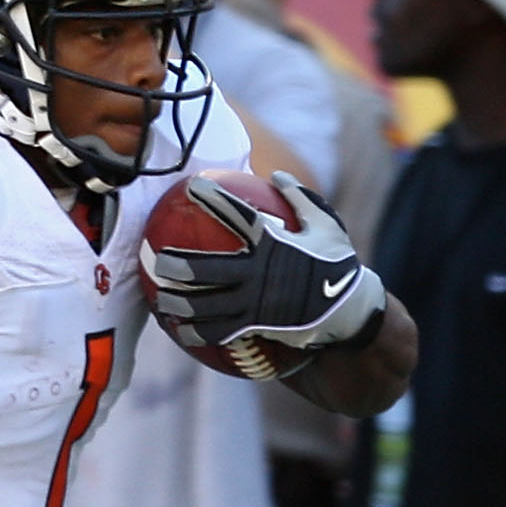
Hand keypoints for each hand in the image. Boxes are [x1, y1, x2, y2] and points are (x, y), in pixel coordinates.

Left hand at [144, 172, 386, 354]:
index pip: (239, 215)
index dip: (214, 198)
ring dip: (176, 302)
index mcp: (275, 244)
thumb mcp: (326, 226)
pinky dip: (194, 332)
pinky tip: (178, 330)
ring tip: (160, 298)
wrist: (348, 311)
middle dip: (175, 263)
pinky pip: (216, 332)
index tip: (193, 185)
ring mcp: (255, 304)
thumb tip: (275, 175)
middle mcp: (259, 274)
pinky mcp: (254, 328)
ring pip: (204, 305)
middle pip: (205, 268)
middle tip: (157, 258)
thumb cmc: (335, 263)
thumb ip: (300, 199)